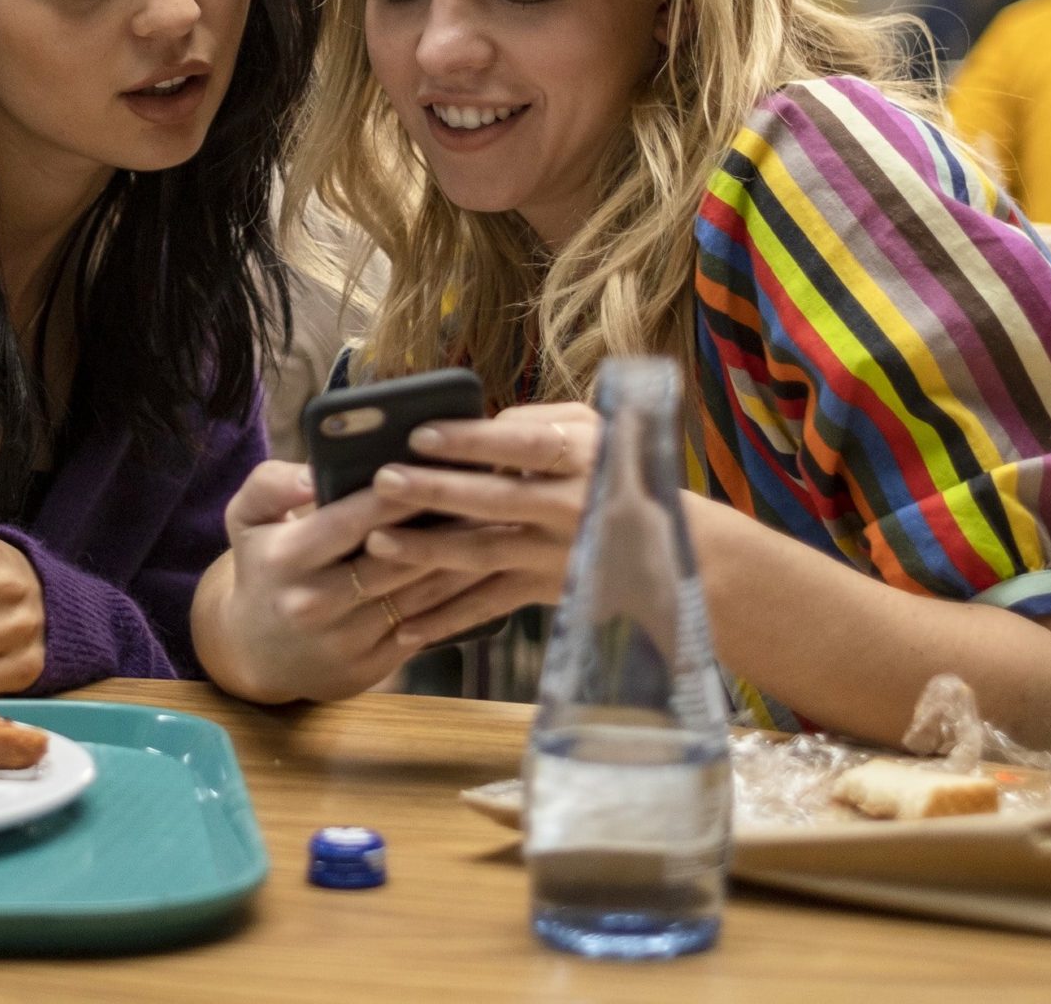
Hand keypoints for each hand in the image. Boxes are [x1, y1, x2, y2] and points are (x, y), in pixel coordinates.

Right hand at [208, 460, 465, 700]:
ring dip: (463, 559)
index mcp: (286, 559)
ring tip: (501, 521)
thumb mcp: (245, 518)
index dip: (398, 494)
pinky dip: (459, 597)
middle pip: (396, 558)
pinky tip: (487, 568)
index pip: (351, 521)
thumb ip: (270, 483)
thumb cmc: (262, 567)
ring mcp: (346, 639)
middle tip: (489, 488)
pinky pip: (426, 625)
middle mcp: (315, 603)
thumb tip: (312, 472)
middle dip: (444, 523)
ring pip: (419, 594)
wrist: (257, 652)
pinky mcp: (373, 666)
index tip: (437, 464)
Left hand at [359, 401, 600, 646]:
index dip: (474, 441)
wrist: (673, 549)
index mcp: (584, 458)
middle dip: (436, 492)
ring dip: (428, 553)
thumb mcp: (593, 433)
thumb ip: (538, 423)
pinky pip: (491, 606)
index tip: (421, 434)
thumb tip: (481, 424)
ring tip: (377, 544)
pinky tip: (404, 627)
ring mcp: (556, 555)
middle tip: (383, 481)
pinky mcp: (546, 591)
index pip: (525, 444)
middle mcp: (572, 507)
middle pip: (496, 500)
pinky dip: (448, 619)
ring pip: (484, 555)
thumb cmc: (614, 470)